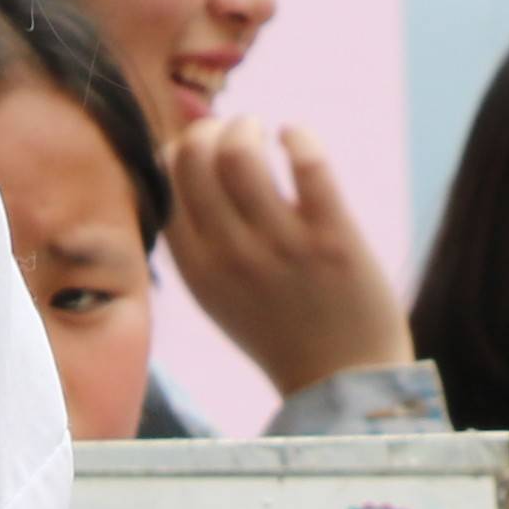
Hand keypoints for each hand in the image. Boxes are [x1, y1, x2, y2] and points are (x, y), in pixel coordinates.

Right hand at [162, 117, 414, 403]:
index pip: (165, 182)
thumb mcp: (218, 296)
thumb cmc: (280, 331)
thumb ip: (196, 243)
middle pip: (196, 156)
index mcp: (198, 270)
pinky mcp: (333, 238)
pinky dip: (297, 135)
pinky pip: (307, 162)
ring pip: (242, 152)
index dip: (178, 150)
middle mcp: (232, 256)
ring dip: (248, 126)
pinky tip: (296, 138)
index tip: (201, 150)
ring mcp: (283, 247)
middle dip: (210, 129)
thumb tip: (184, 164)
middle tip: (235, 134)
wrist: (342, 382)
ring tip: (263, 132)